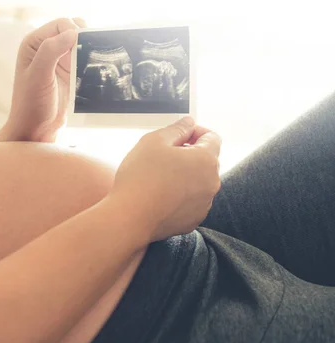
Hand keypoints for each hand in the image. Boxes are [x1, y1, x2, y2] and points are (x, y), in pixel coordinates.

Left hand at [0, 18, 84, 142]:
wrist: (36, 131)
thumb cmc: (31, 105)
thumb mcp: (38, 77)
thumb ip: (51, 51)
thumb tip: (72, 32)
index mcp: (33, 44)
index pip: (60, 25)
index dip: (73, 31)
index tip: (82, 46)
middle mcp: (45, 49)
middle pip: (72, 30)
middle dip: (84, 38)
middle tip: (90, 53)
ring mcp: (58, 61)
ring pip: (80, 44)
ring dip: (89, 49)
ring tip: (94, 59)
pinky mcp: (70, 73)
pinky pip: (85, 59)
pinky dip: (92, 60)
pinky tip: (95, 68)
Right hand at [110, 117, 221, 241]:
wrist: (130, 218)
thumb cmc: (141, 177)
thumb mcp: (154, 141)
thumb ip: (177, 128)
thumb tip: (189, 122)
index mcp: (206, 159)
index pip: (211, 137)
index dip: (194, 132)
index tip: (177, 137)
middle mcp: (212, 182)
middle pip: (205, 160)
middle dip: (188, 155)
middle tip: (161, 158)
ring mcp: (204, 204)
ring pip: (198, 182)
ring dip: (184, 177)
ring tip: (158, 179)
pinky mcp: (193, 221)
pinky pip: (190, 202)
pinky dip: (179, 197)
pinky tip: (159, 197)